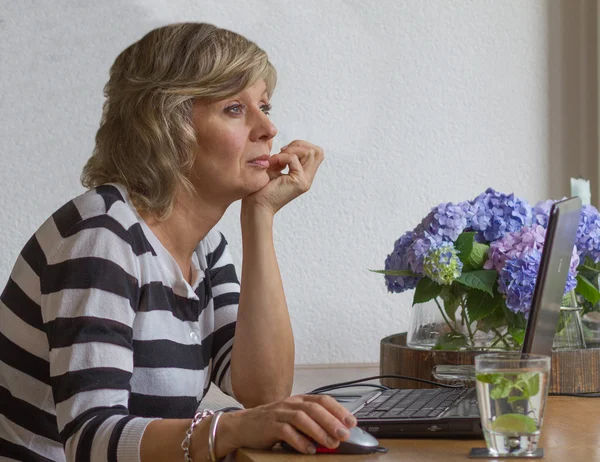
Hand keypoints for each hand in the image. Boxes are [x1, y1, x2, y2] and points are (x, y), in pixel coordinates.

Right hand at [217, 394, 356, 455]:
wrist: (242, 426)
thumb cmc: (271, 424)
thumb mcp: (293, 420)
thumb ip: (311, 423)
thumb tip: (336, 433)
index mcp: (299, 400)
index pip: (323, 400)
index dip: (339, 410)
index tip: (352, 422)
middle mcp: (290, 403)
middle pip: (314, 408)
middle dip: (332, 421)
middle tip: (344, 435)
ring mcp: (279, 413)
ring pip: (302, 418)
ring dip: (319, 431)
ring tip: (330, 443)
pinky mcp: (269, 426)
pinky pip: (286, 431)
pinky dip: (299, 441)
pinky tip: (309, 450)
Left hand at [243, 140, 323, 214]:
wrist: (256, 207)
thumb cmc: (261, 189)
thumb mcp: (275, 170)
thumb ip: (284, 160)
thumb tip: (287, 147)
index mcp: (304, 176)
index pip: (316, 153)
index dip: (301, 146)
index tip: (283, 151)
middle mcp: (307, 179)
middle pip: (317, 151)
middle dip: (298, 145)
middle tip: (281, 152)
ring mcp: (305, 181)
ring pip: (311, 152)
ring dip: (291, 150)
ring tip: (276, 159)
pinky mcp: (298, 182)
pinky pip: (294, 159)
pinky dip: (281, 156)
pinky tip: (272, 164)